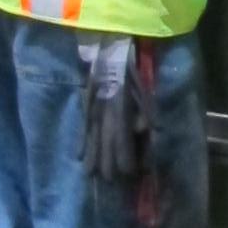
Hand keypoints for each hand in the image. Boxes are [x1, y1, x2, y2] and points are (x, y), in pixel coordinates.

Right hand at [79, 36, 150, 187]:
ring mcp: (92, 110)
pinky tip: (78, 157)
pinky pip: (83, 128)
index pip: (121, 139)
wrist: (106, 45)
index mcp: (118, 109)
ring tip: (91, 176)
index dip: (125, 157)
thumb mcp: (141, 87)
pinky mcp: (87, 105)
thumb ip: (146, 109)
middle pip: (105, 144)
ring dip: (93, 158)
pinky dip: (82, 142)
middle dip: (108, 164)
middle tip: (110, 182)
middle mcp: (103, 113)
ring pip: (93, 139)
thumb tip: (149, 130)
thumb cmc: (128, 66)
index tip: (131, 173)